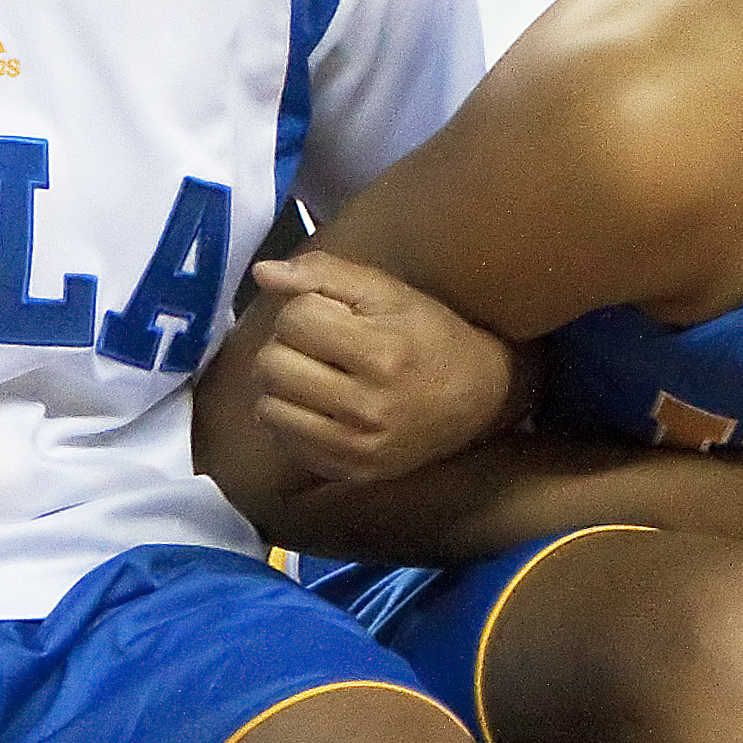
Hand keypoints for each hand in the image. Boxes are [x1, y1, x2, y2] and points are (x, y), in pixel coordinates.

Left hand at [244, 252, 519, 486]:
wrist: (479, 398)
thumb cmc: (430, 335)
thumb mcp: (388, 292)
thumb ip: (324, 273)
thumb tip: (263, 273)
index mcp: (381, 352)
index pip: (293, 319)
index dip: (306, 308)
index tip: (333, 315)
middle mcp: (368, 406)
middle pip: (271, 364)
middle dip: (287, 346)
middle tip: (319, 346)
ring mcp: (358, 444)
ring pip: (268, 406)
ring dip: (283, 385)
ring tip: (315, 376)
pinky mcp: (351, 469)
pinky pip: (284, 440)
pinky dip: (292, 417)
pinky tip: (320, 406)